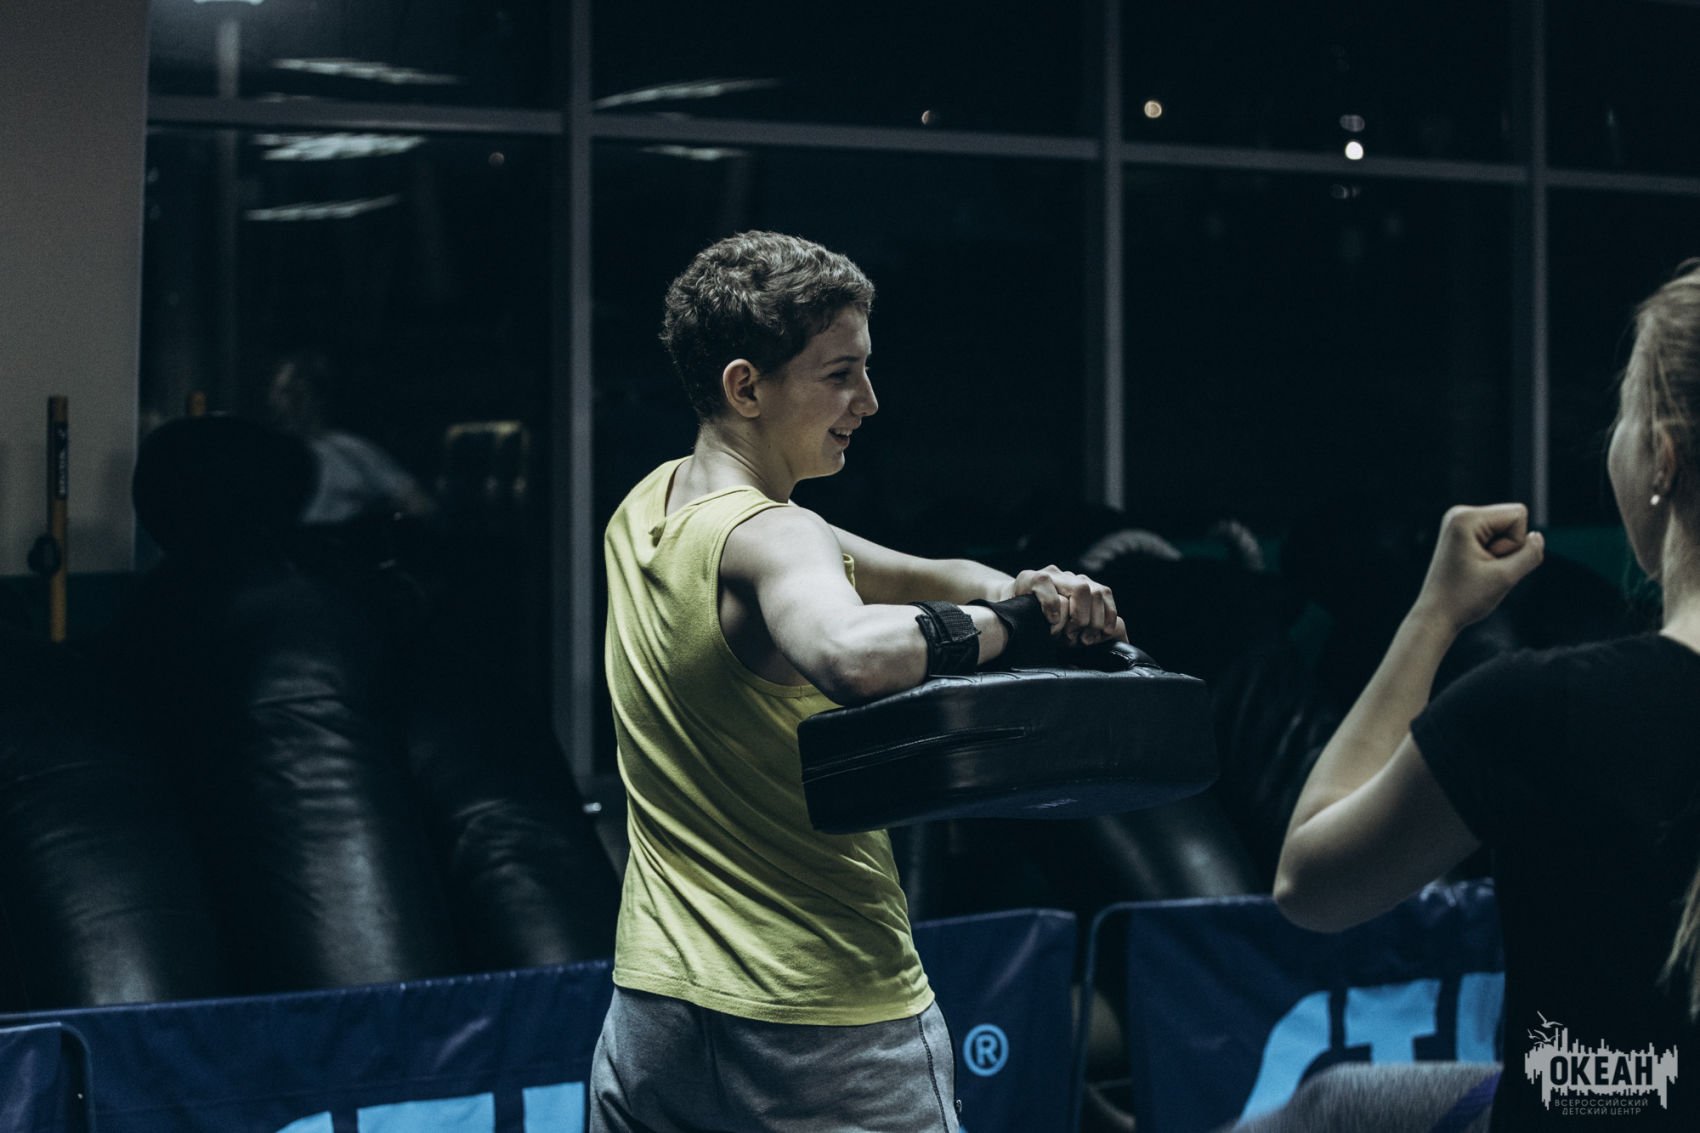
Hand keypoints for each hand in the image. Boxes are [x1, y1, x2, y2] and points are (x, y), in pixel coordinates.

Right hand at [1003, 565, 1128, 646]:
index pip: (1103, 593)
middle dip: (1094, 620)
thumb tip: (1115, 636)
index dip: (1108, 615)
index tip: (1102, 635)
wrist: (1002, 611)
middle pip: (1096, 592)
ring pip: (1081, 588)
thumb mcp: (1066, 626)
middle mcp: (1067, 577)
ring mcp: (1050, 576)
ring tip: (1069, 632)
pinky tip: (1051, 620)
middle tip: (1083, 640)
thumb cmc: (1037, 624)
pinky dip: (1052, 605)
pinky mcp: (1029, 577)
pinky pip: (1047, 585)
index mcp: (1079, 586)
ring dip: (1079, 615)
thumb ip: (1086, 626)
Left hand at [1414, 504, 1544, 631]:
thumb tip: (1537, 536)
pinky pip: (1496, 538)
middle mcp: (1459, 514)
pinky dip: (1494, 556)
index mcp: (1465, 517)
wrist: (1436, 615)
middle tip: (1482, 568)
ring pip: (1506, 531)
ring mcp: (1459, 523)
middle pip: (1512, 520)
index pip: (1518, 514)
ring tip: (1478, 570)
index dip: (1514, 543)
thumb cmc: (1464, 598)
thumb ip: (1530, 554)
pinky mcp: (1462, 534)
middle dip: (1507, 548)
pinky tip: (1476, 569)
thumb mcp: (1506, 577)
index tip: (1489, 562)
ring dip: (1501, 554)